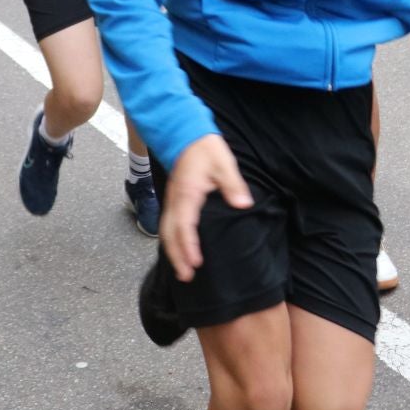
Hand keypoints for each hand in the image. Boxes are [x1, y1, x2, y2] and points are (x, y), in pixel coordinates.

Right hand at [161, 134, 253, 281]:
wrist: (185, 132)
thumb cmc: (205, 148)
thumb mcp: (224, 164)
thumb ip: (233, 186)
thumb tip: (243, 205)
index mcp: (187, 194)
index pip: (185, 226)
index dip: (189, 246)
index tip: (196, 263)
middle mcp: (175, 200)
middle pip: (169, 234)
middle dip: (177, 257)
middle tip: (186, 277)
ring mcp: (172, 200)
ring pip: (166, 231)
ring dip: (172, 251)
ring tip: (181, 270)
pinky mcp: (173, 199)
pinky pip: (168, 224)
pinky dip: (171, 240)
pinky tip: (179, 249)